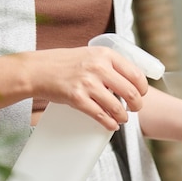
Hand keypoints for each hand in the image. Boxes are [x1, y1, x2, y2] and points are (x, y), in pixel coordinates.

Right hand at [26, 46, 147, 130]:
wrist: (39, 70)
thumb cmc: (65, 63)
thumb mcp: (91, 55)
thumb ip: (109, 65)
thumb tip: (131, 81)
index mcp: (105, 54)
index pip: (136, 74)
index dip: (142, 88)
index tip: (141, 94)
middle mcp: (98, 67)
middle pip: (131, 92)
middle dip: (136, 105)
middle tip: (134, 109)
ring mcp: (87, 83)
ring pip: (117, 107)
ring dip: (123, 117)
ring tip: (122, 118)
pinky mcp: (77, 98)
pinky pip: (100, 116)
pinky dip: (109, 124)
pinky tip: (112, 125)